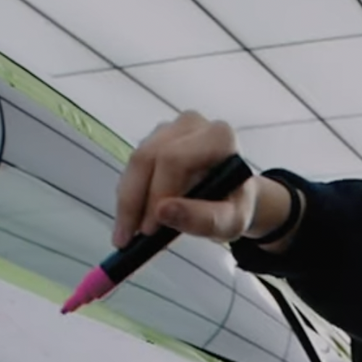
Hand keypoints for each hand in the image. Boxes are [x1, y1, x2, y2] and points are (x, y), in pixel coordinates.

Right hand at [114, 111, 271, 247]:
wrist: (232, 196)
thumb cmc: (233, 205)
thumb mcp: (229, 222)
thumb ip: (201, 219)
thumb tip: (162, 212)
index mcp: (218, 137)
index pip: (173, 159)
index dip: (156, 194)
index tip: (149, 230)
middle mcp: (192, 124)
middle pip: (147, 157)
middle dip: (133, 200)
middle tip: (127, 237)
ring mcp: (170, 129)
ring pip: (135, 161)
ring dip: (128, 199)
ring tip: (128, 232)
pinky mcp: (155, 139)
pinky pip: (133, 166)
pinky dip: (129, 195)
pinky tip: (133, 217)